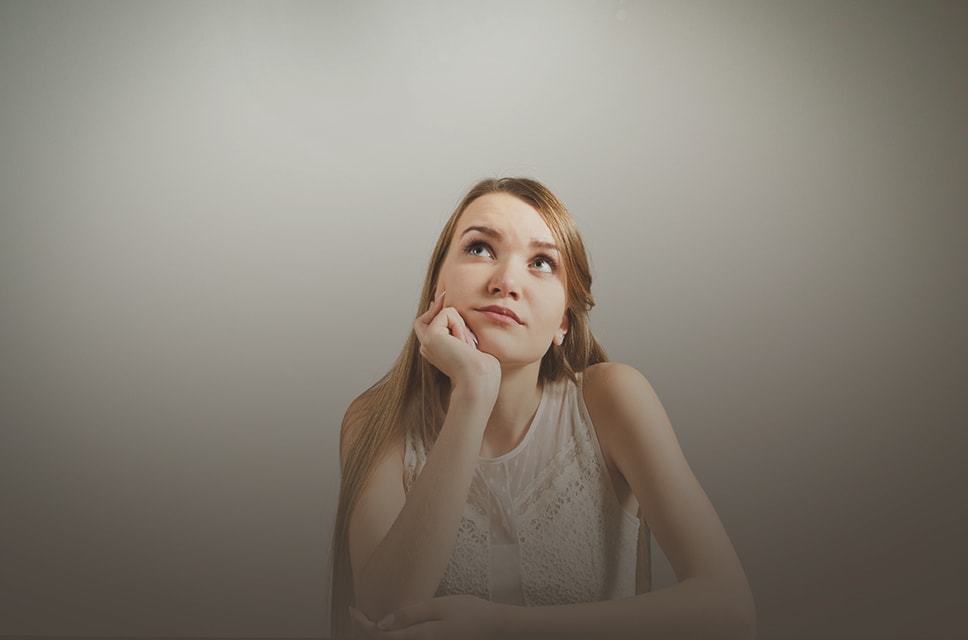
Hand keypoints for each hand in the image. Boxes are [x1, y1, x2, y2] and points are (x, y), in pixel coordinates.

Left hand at [350, 595, 503, 639]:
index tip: (352, 609)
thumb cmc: (470, 613)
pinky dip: (395, 636)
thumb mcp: (439, 607)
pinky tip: (392, 626)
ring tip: (368, 620)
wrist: (497, 628)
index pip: (380, 636)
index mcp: (419, 638)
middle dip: (366, 631)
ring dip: (380, 635)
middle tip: (356, 613)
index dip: (362, 625)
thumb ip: (410, 615)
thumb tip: (382, 624)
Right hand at [413, 292, 499, 390]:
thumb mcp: (469, 344)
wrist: (478, 379)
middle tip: (456, 318)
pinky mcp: (431, 335)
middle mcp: (427, 347)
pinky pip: (447, 313)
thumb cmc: (480, 368)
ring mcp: (426, 342)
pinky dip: (459, 323)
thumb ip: (460, 330)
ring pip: (441, 313)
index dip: (434, 311)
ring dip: (459, 323)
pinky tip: (463, 341)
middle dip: (440, 310)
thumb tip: (456, 313)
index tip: (443, 298)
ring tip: (466, 343)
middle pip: (424, 319)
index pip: (427, 325)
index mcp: (434, 352)